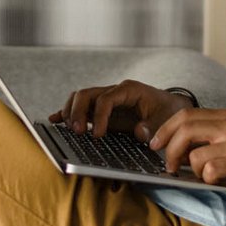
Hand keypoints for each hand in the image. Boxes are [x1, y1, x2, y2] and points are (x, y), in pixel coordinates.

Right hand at [49, 80, 194, 141]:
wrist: (170, 108)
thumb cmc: (168, 113)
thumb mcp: (166, 119)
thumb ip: (154, 126)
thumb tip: (139, 131)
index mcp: (129, 90)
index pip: (106, 98)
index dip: (98, 116)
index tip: (97, 135)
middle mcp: (114, 91)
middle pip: (86, 94)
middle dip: (77, 111)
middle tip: (77, 132)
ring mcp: (105, 99)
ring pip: (79, 98)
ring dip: (70, 112)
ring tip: (69, 130)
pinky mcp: (101, 110)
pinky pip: (80, 108)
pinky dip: (67, 113)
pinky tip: (54, 121)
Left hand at [150, 109, 225, 196]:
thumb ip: (211, 136)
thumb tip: (176, 147)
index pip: (185, 114)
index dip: (165, 129)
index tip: (154, 144)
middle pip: (184, 128)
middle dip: (169, 149)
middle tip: (168, 165)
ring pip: (194, 153)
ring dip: (192, 170)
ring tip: (204, 176)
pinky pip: (209, 169)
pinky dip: (207, 178)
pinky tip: (218, 180)